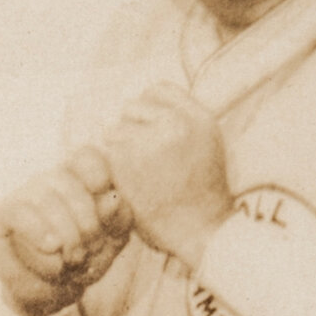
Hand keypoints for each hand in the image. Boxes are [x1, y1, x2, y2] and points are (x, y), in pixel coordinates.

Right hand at [0, 147, 134, 315]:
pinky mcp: (4, 213)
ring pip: (45, 198)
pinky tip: (52, 247)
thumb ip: (118, 220)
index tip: (103, 188)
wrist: (50, 292)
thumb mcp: (110, 243)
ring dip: (65, 234)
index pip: (86, 157)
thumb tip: (113, 199)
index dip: (95, 169)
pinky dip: (38, 232)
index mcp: (81, 180)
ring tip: (72, 260)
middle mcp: (51, 181)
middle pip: (69, 183)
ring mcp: (26, 194)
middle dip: (86, 222)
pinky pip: (20, 213)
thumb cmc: (82, 261)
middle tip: (90, 251)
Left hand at [101, 83, 232, 267]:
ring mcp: (149, 140)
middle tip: (144, 155)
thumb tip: (145, 101)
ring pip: (116, 129)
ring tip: (141, 171)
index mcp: (198, 116)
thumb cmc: (202, 190)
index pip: (159, 89)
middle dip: (133, 127)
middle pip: (134, 106)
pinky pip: (108, 151)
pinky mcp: (127, 160)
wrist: (199, 227)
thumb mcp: (207, 142)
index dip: (149, 106)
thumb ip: (182, 119)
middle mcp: (175, 123)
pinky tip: (132, 182)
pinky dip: (114, 166)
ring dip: (121, 148)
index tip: (149, 126)